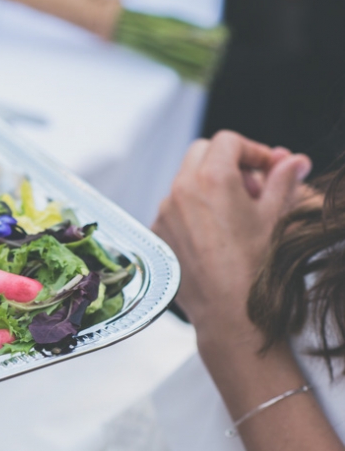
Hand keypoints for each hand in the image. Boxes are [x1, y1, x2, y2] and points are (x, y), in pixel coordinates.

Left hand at [152, 131, 310, 335]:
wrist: (227, 309)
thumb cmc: (254, 266)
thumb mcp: (276, 216)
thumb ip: (284, 180)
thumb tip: (294, 161)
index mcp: (212, 178)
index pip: (228, 140)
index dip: (252, 150)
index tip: (268, 168)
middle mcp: (181, 190)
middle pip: (202, 153)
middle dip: (228, 162)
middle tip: (253, 188)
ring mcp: (164, 211)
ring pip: (186, 179)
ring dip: (210, 185)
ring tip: (236, 214)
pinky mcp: (157, 231)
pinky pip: (174, 206)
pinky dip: (193, 208)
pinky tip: (214, 232)